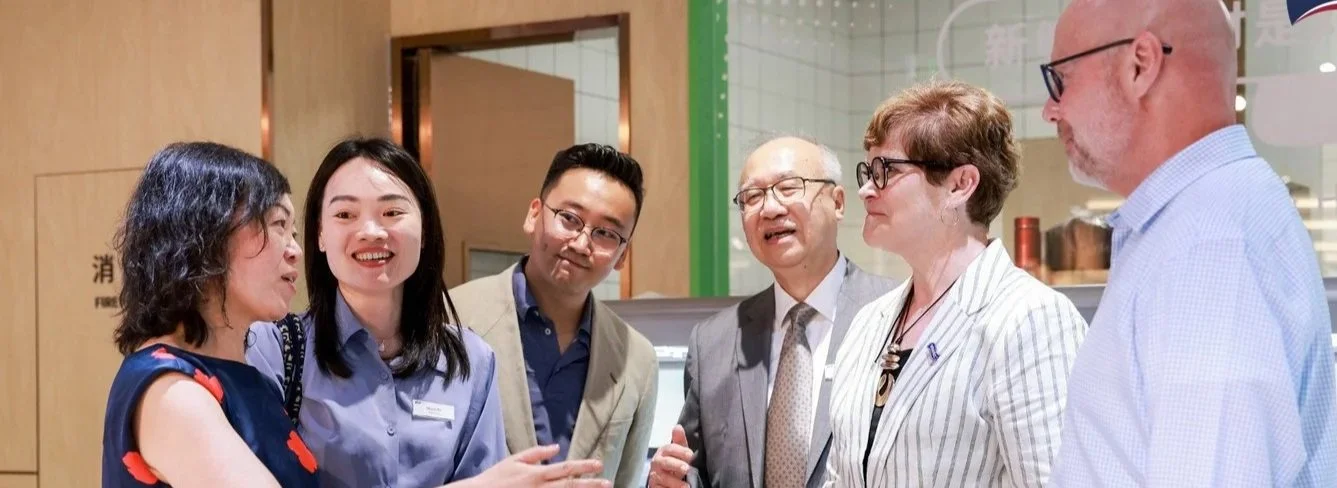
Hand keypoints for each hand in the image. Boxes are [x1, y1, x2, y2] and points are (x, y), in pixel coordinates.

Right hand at [452, 445, 608, 487]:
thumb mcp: (515, 459)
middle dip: (590, 484)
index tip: (598, 464)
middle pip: (571, 486)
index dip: (583, 466)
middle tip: (607, 483)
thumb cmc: (496, 477)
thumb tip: (555, 448)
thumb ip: (537, 453)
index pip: (566, 469)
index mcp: (537, 474)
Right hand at [647, 425, 692, 487]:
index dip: (680, 451)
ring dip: (675, 482)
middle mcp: (657, 463)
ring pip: (663, 478)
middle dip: (676, 465)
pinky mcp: (654, 486)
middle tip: (686, 468)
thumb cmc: (672, 463)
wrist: (662, 479)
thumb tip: (678, 427)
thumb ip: (679, 440)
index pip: (670, 449)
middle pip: (666, 462)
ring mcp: (655, 475)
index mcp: (663, 452)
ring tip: (686, 486)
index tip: (690, 455)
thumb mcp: (678, 452)